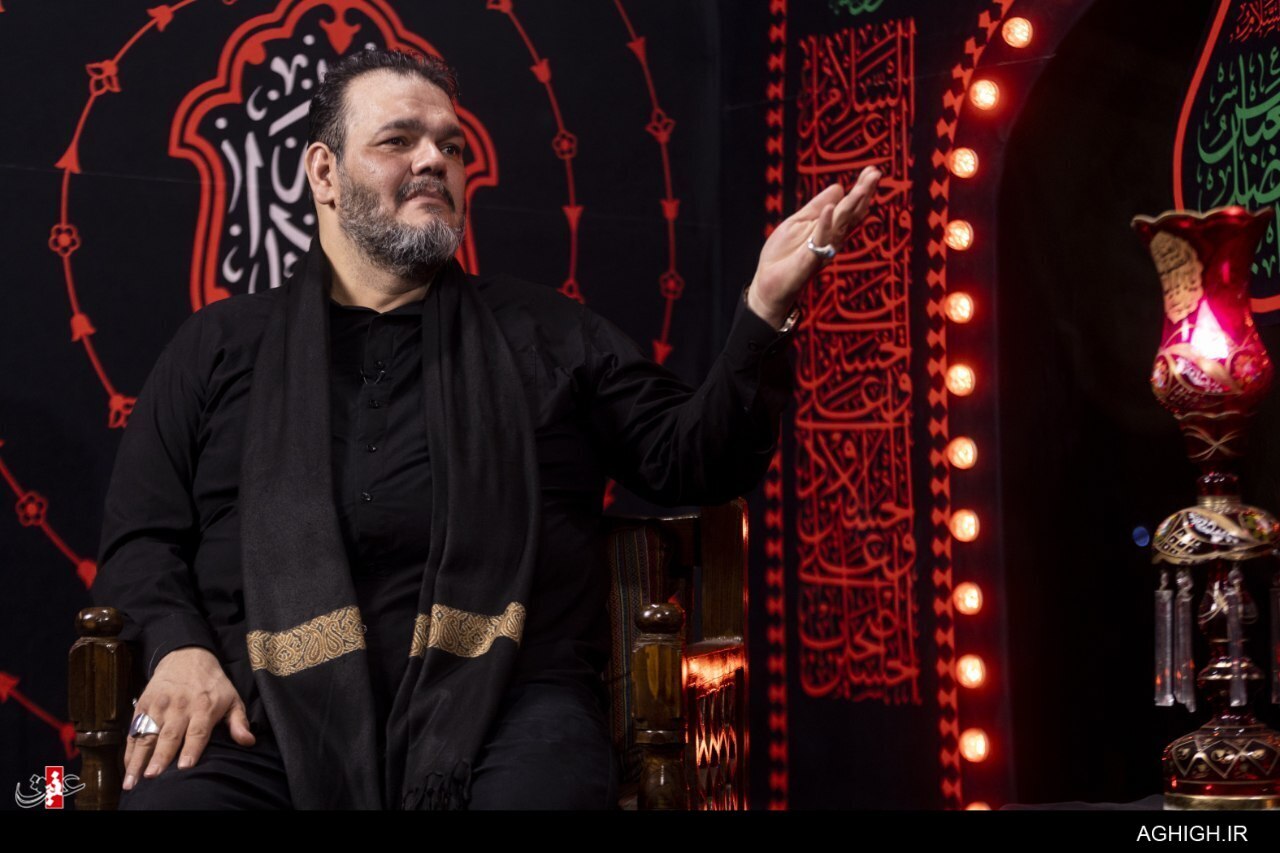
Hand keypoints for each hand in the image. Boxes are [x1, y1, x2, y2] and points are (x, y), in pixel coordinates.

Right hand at [123, 646, 254, 789]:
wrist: (187, 656)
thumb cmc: (212, 683)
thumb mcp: (232, 698)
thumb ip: (239, 721)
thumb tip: (248, 741)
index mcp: (204, 707)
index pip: (197, 732)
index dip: (191, 749)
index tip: (184, 767)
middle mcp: (180, 707)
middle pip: (169, 736)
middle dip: (160, 757)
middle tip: (152, 776)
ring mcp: (159, 706)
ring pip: (147, 735)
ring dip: (139, 758)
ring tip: (132, 778)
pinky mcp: (144, 705)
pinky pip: (134, 730)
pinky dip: (130, 749)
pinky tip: (127, 765)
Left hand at [746, 166, 881, 327]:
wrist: (767, 285)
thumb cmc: (783, 256)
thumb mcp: (797, 222)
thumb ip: (816, 206)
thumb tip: (838, 187)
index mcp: (828, 229)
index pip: (848, 207)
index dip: (861, 189)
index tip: (872, 170)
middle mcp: (830, 239)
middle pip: (851, 214)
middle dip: (863, 194)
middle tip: (876, 174)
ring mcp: (822, 250)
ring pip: (840, 225)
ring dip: (851, 206)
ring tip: (862, 188)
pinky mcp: (810, 261)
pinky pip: (820, 241)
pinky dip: (825, 224)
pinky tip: (831, 208)